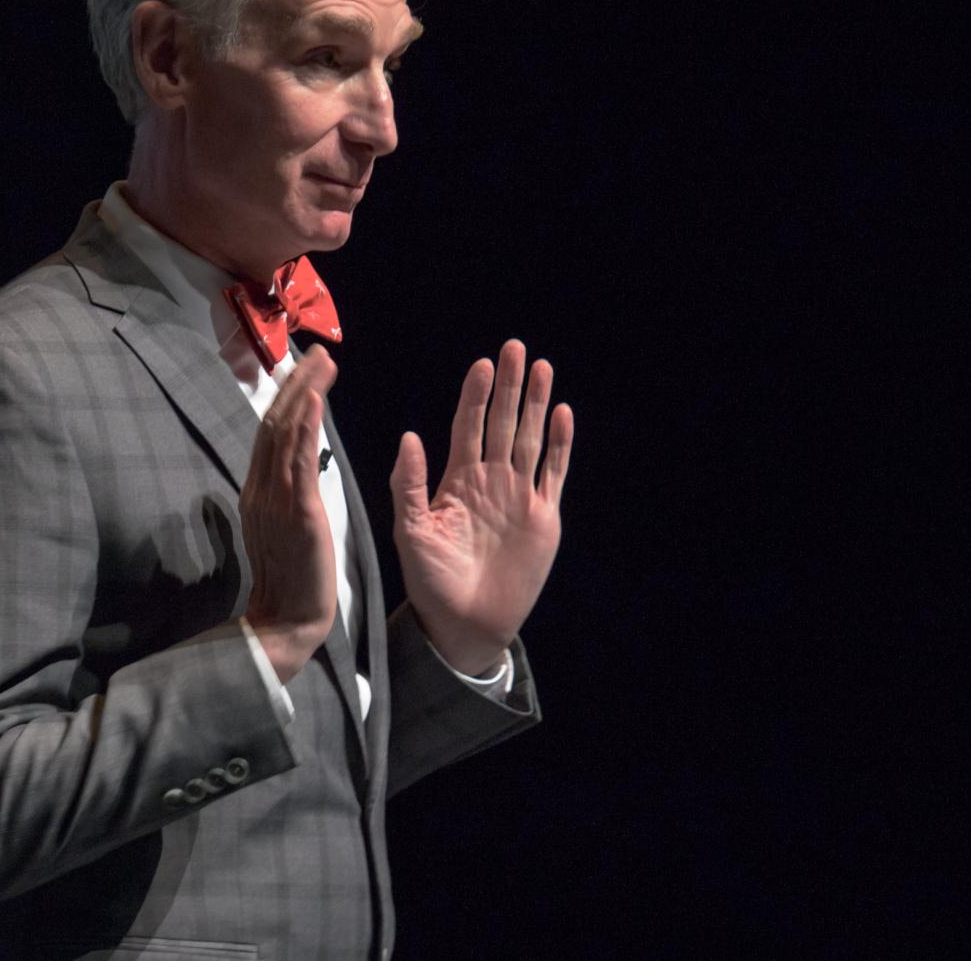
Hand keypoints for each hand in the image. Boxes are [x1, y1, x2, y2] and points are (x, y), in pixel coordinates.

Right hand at [241, 346, 339, 683]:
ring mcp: (276, 498)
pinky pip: (298, 461)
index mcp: (257, 491)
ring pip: (285, 432)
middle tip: (317, 351)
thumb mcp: (279, 528)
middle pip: (274, 422)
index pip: (270, 433)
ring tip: (323, 361)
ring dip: (305, 392)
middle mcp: (261, 488)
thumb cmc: (291, 579)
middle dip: (296, 383)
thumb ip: (278, 496)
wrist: (287, 619)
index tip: (305, 369)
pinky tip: (314, 400)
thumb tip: (284, 472)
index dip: (287, 397)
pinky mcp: (298, 512)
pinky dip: (305, 427)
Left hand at [389, 340, 573, 675]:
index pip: (468, 426)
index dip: (476, 395)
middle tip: (516, 348)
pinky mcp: (543, 517)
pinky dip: (559, 444)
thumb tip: (408, 436)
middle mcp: (490, 481)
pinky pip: (553, 472)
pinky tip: (562, 414)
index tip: (483, 364)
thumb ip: (409, 484)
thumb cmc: (430, 581)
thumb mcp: (412, 530)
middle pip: (502, 423)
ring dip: (537, 404)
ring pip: (530, 438)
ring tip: (543, 367)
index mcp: (457, 481)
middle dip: (510, 386)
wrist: (464, 623)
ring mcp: (519, 496)